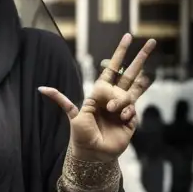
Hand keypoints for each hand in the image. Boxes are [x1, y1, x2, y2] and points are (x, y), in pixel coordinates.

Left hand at [38, 33, 155, 162]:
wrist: (94, 154)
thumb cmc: (81, 135)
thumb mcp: (74, 115)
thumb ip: (63, 100)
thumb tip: (41, 88)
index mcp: (100, 93)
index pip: (111, 69)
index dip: (119, 53)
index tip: (127, 37)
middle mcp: (113, 98)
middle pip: (129, 74)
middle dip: (140, 58)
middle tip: (151, 41)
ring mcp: (124, 109)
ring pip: (134, 91)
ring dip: (134, 90)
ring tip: (113, 111)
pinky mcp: (131, 120)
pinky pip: (132, 109)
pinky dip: (125, 113)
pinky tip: (120, 120)